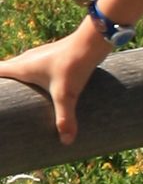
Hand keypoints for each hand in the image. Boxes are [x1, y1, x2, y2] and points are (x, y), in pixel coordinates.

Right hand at [0, 20, 109, 144]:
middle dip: (3, 83)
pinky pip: (34, 67)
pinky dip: (30, 76)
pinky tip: (38, 87)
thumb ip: (64, 118)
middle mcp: (28, 58)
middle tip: (3, 103)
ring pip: (20, 67)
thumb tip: (66, 142)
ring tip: (15, 97)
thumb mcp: (66, 94)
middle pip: (7, 69)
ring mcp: (41, 56)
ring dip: (16, 79)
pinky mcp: (52, 56)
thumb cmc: (74, 64)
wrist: (92, 41)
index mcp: (23, 66)